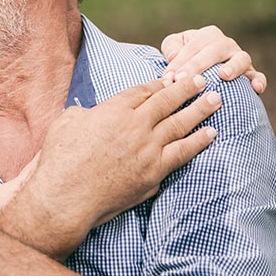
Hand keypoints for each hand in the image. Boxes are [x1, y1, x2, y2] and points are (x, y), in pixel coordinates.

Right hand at [13, 75, 219, 251]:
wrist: (66, 196)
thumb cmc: (59, 159)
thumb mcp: (65, 123)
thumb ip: (83, 113)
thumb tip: (91, 114)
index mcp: (113, 110)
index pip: (142, 91)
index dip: (158, 83)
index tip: (170, 78)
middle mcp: (135, 126)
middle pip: (167, 102)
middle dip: (187, 88)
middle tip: (203, 79)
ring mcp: (148, 150)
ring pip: (180, 124)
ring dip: (200, 110)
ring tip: (216, 100)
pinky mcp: (153, 174)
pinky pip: (183, 154)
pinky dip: (198, 142)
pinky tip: (211, 133)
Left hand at [160, 25, 265, 92]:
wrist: (202, 68)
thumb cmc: (184, 55)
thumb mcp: (174, 46)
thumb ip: (171, 47)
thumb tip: (172, 57)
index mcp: (207, 35)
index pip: (192, 47)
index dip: (179, 62)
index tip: (169, 77)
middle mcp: (226, 44)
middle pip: (213, 51)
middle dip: (197, 65)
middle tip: (183, 79)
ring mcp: (240, 58)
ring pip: (241, 59)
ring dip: (233, 66)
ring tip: (223, 75)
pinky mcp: (251, 73)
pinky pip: (258, 75)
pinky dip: (259, 80)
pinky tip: (256, 88)